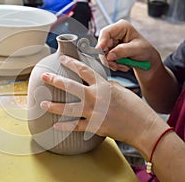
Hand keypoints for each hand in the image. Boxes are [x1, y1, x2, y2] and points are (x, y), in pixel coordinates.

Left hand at [40, 55, 160, 145]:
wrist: (142, 126)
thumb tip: (95, 83)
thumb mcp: (120, 90)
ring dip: (54, 106)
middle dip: (55, 80)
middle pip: (70, 86)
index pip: (84, 70)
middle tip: (44, 76)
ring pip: (68, 108)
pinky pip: (75, 126)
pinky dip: (65, 126)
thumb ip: (104, 86)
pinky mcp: (94, 126)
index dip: (71, 62)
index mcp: (103, 86)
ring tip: (42, 103)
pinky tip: (55, 125)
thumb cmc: (134, 107)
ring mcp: (93, 112)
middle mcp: (95, 97)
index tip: (62, 58)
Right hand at [97, 20, 159, 71]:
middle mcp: (114, 34)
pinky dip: (113, 64)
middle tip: (115, 65)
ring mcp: (111, 43)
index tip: (101, 51)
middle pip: (102, 45)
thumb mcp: (137, 49)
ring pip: (103, 54)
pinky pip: (106, 59)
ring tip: (123, 65)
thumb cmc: (145, 50)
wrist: (146, 59)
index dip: (101, 42)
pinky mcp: (110, 51)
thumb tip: (109, 55)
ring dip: (111, 63)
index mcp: (122, 27)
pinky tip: (122, 65)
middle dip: (108, 57)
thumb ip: (123, 51)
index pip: (106, 32)